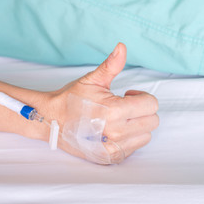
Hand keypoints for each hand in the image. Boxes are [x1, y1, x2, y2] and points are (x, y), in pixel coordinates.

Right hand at [45, 43, 158, 162]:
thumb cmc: (71, 99)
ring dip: (137, 125)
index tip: (127, 95)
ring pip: (146, 135)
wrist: (51, 121)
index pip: (152, 105)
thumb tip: (122, 46)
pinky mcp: (110, 157)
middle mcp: (116, 132)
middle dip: (142, 110)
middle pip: (152, 121)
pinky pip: (135, 148)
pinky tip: (115, 131)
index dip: (141, 97)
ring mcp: (114, 148)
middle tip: (123, 106)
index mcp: (114, 111)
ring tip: (118, 119)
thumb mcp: (92, 80)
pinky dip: (129, 139)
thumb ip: (111, 65)